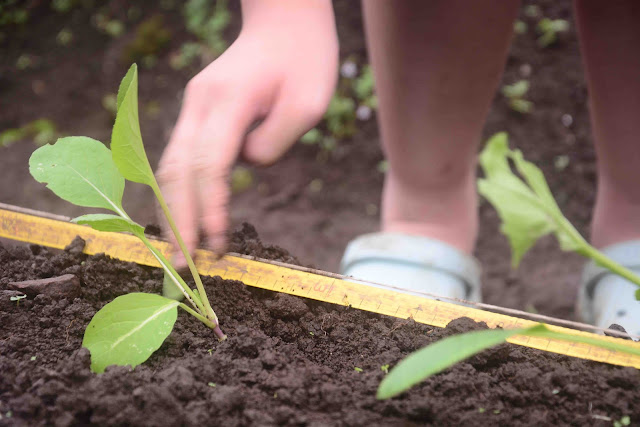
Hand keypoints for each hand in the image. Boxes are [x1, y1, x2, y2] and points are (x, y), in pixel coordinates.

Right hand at [157, 1, 337, 264]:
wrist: (284, 23)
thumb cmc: (305, 59)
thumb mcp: (309, 102)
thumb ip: (274, 142)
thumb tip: (246, 165)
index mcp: (228, 100)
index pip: (210, 166)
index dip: (210, 209)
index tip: (217, 244)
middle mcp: (200, 103)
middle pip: (178, 170)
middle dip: (180, 220)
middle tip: (184, 266)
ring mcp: (194, 106)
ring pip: (171, 165)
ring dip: (174, 209)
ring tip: (180, 251)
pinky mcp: (197, 112)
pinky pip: (181, 157)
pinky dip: (181, 191)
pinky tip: (186, 218)